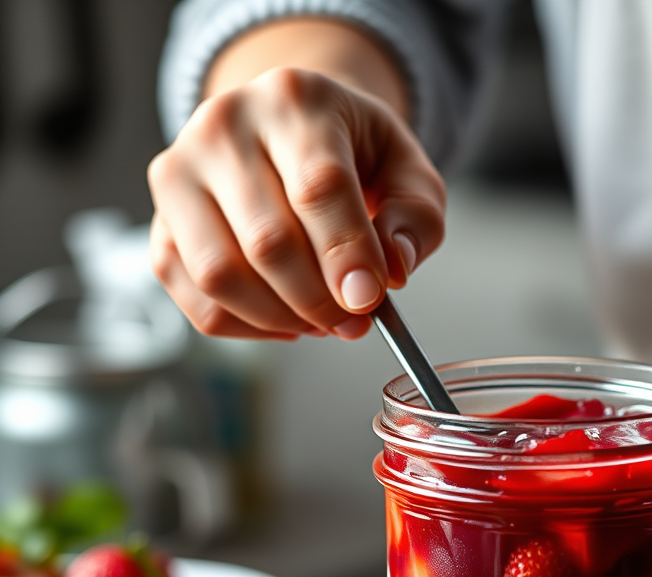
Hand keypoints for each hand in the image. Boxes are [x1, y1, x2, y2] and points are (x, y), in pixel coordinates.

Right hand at [148, 67, 444, 340]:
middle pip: (267, 240)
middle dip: (319, 300)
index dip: (345, 254)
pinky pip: (194, 298)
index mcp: (294, 100)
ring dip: (280, 318)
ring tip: (320, 321)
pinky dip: (245, 327)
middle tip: (354, 321)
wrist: (293, 134)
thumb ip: (415, 220)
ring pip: (219, 274)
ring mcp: (180, 174)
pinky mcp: (160, 222)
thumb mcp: (408, 173)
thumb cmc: (354, 157)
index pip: (316, 187)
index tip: (369, 300)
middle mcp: (222, 126)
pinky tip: (283, 321)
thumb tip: (393, 269)